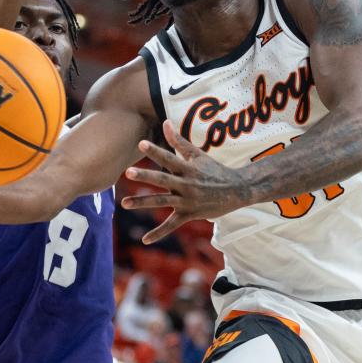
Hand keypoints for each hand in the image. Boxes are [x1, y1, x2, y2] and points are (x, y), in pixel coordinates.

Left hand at [121, 120, 250, 243]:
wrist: (237, 191)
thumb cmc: (214, 170)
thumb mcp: (197, 154)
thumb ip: (178, 140)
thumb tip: (165, 121)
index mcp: (188, 168)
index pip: (169, 157)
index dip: (155, 151)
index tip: (141, 144)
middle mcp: (186, 184)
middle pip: (162, 179)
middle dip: (145, 176)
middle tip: (128, 172)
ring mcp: (187, 201)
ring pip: (162, 201)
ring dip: (143, 202)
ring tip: (124, 203)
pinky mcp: (189, 214)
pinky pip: (171, 225)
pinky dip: (158, 233)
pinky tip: (145, 240)